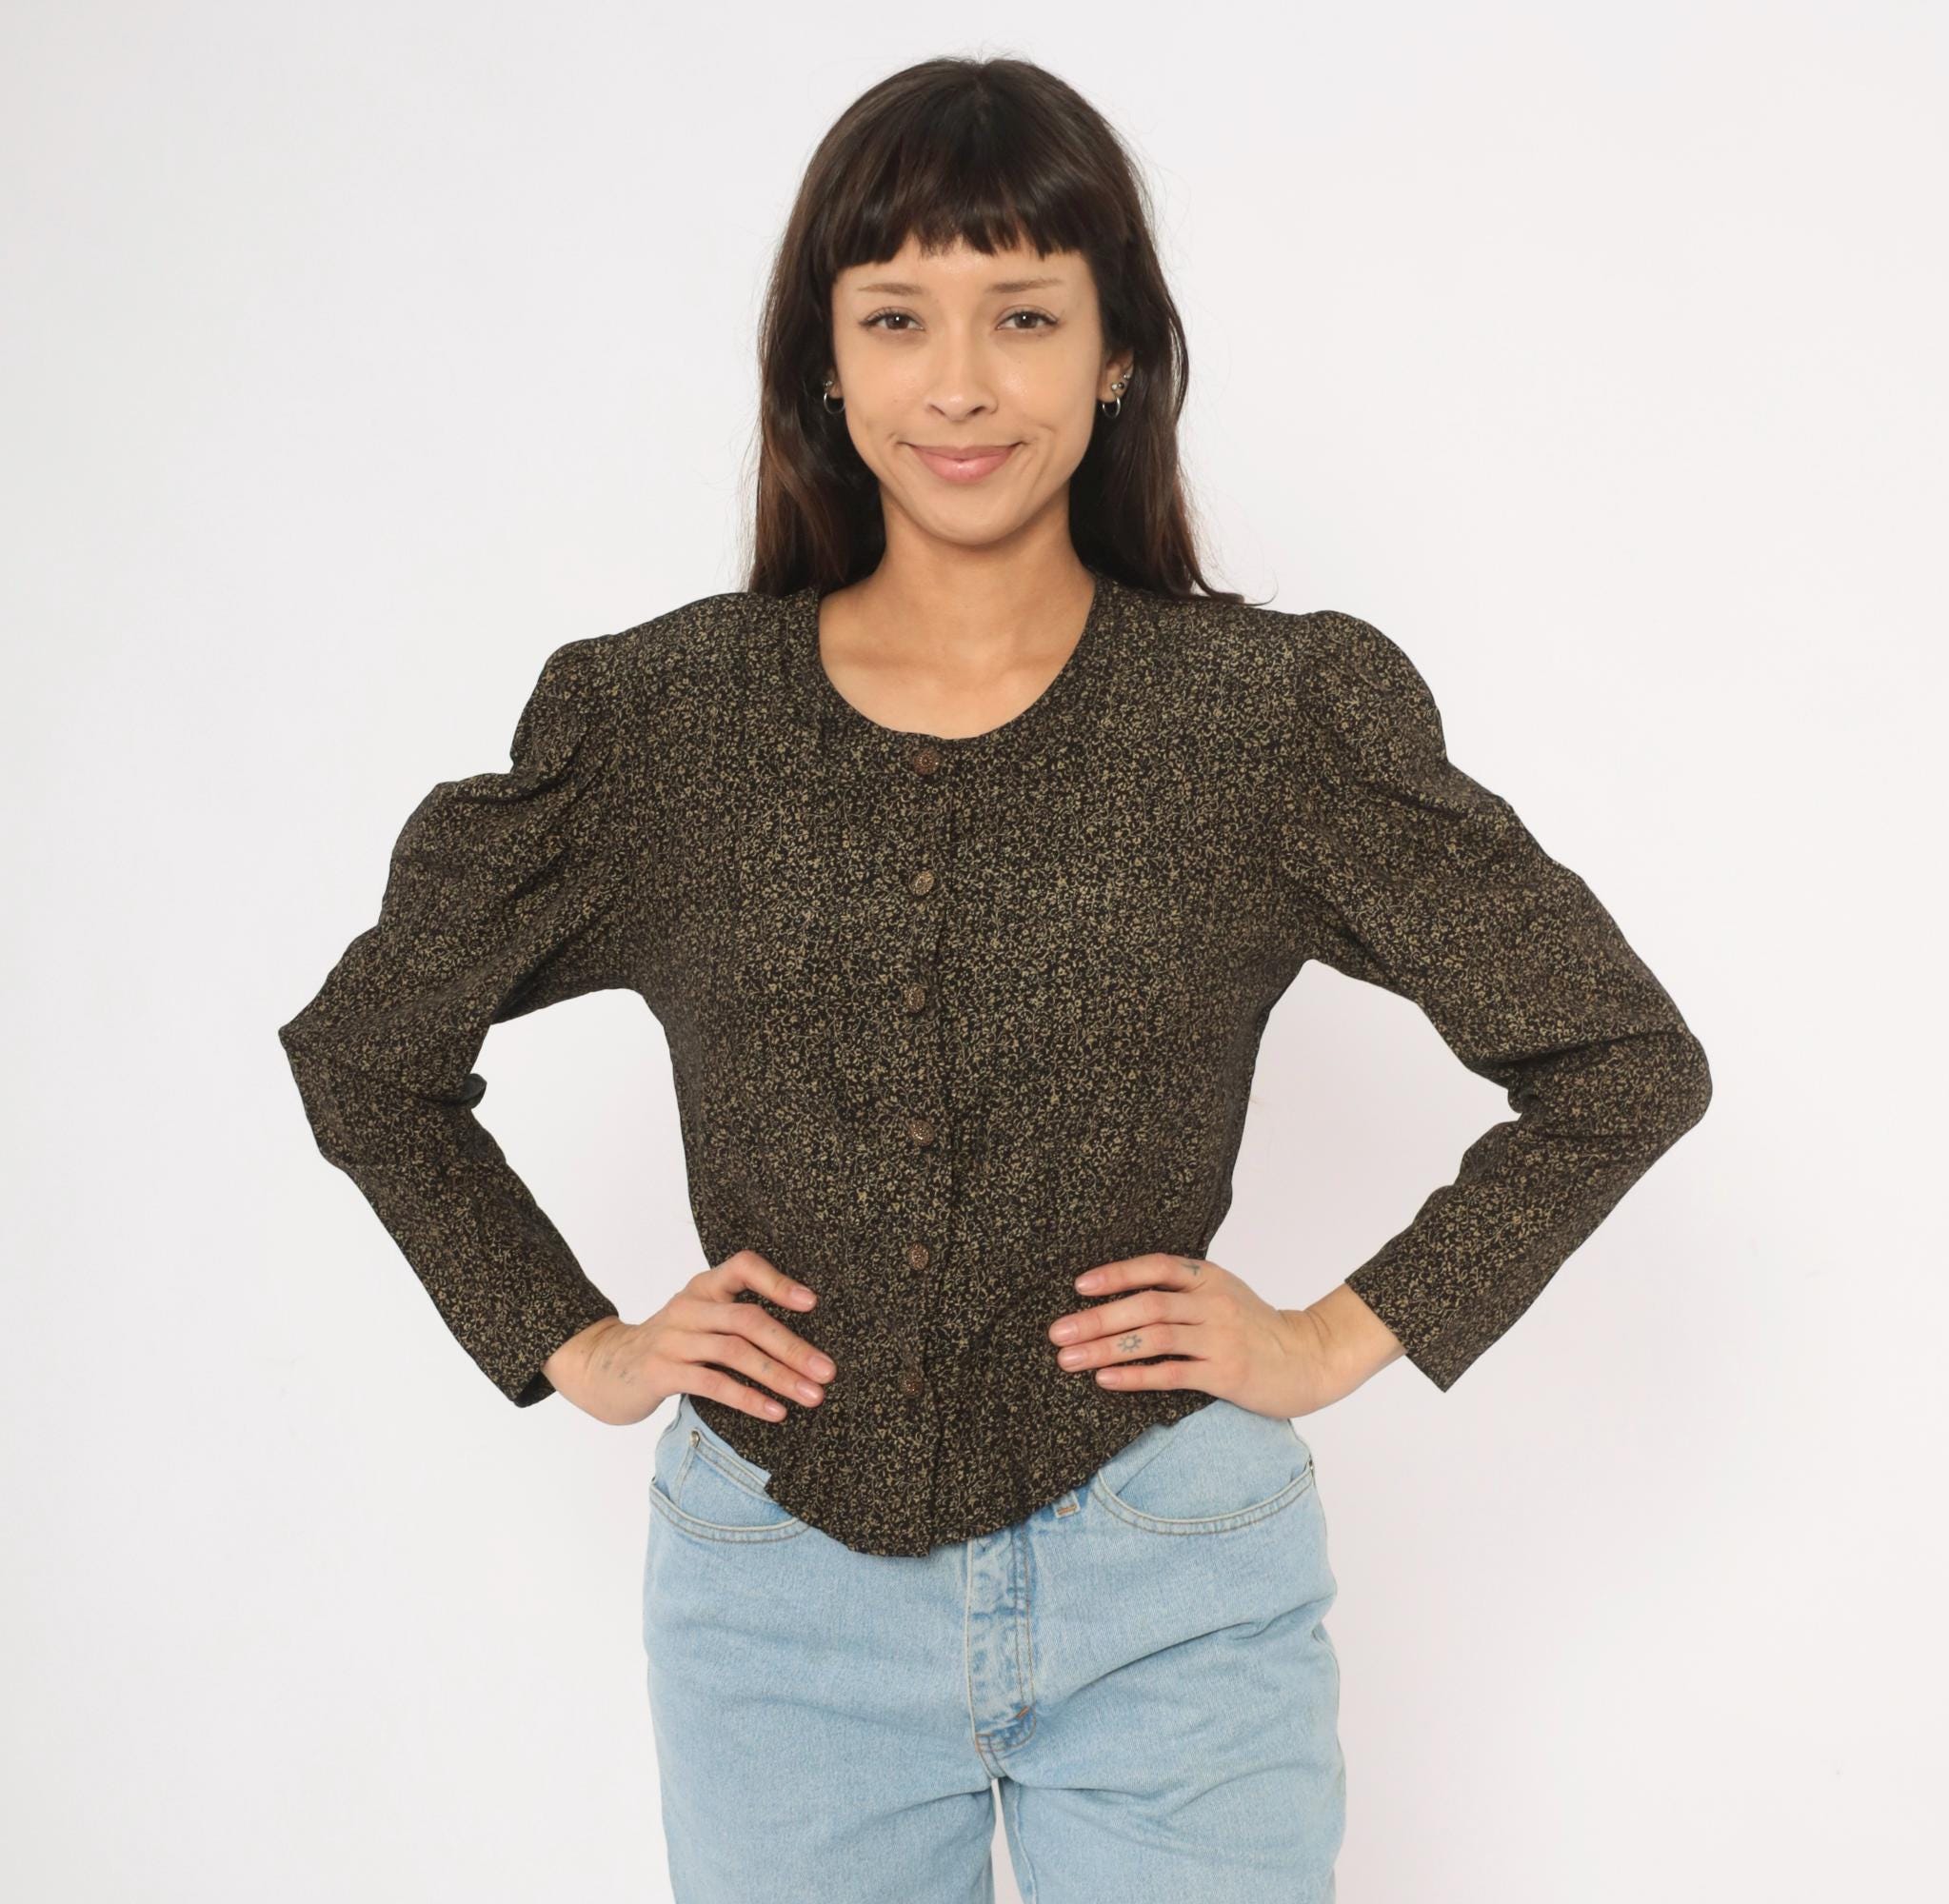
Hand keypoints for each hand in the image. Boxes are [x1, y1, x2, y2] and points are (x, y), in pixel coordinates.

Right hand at [543, 1249, 835, 1426]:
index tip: (813, 1303)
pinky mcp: (660, 1372)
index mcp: (702, 1287)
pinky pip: (713, 1384)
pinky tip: (775, 1412)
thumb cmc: (667, 1347)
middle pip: (748, 1319)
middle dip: (793, 1347)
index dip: (777, 1281)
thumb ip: (735, 1320)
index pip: (742, 1266)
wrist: (602, 1368)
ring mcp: (672, 1339)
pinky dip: (749, 1398)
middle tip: (828, 1370)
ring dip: (779, 1376)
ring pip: (735, 1353)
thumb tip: (803, 1343)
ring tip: (811, 1396)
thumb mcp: (698, 1321)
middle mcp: (688, 1307)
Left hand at [1046, 1251, 1391, 1419]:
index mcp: (1210, 1277)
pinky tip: (1106, 1380)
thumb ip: (1184, 1290)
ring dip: (1106, 1348)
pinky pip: (1172, 1373)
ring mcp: (1220, 1338)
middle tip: (1057, 1332)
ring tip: (1070, 1359)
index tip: (1079, 1286)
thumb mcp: (1224, 1295)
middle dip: (1096, 1318)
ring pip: (1154, 1338)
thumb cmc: (1257, 1328)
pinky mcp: (1226, 1373)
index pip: (1156, 1267)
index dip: (1116, 1274)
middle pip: (1146, 1305)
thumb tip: (1121, 1294)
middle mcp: (1213, 1303)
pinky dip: (1135, 1376)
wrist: (1310, 1359)